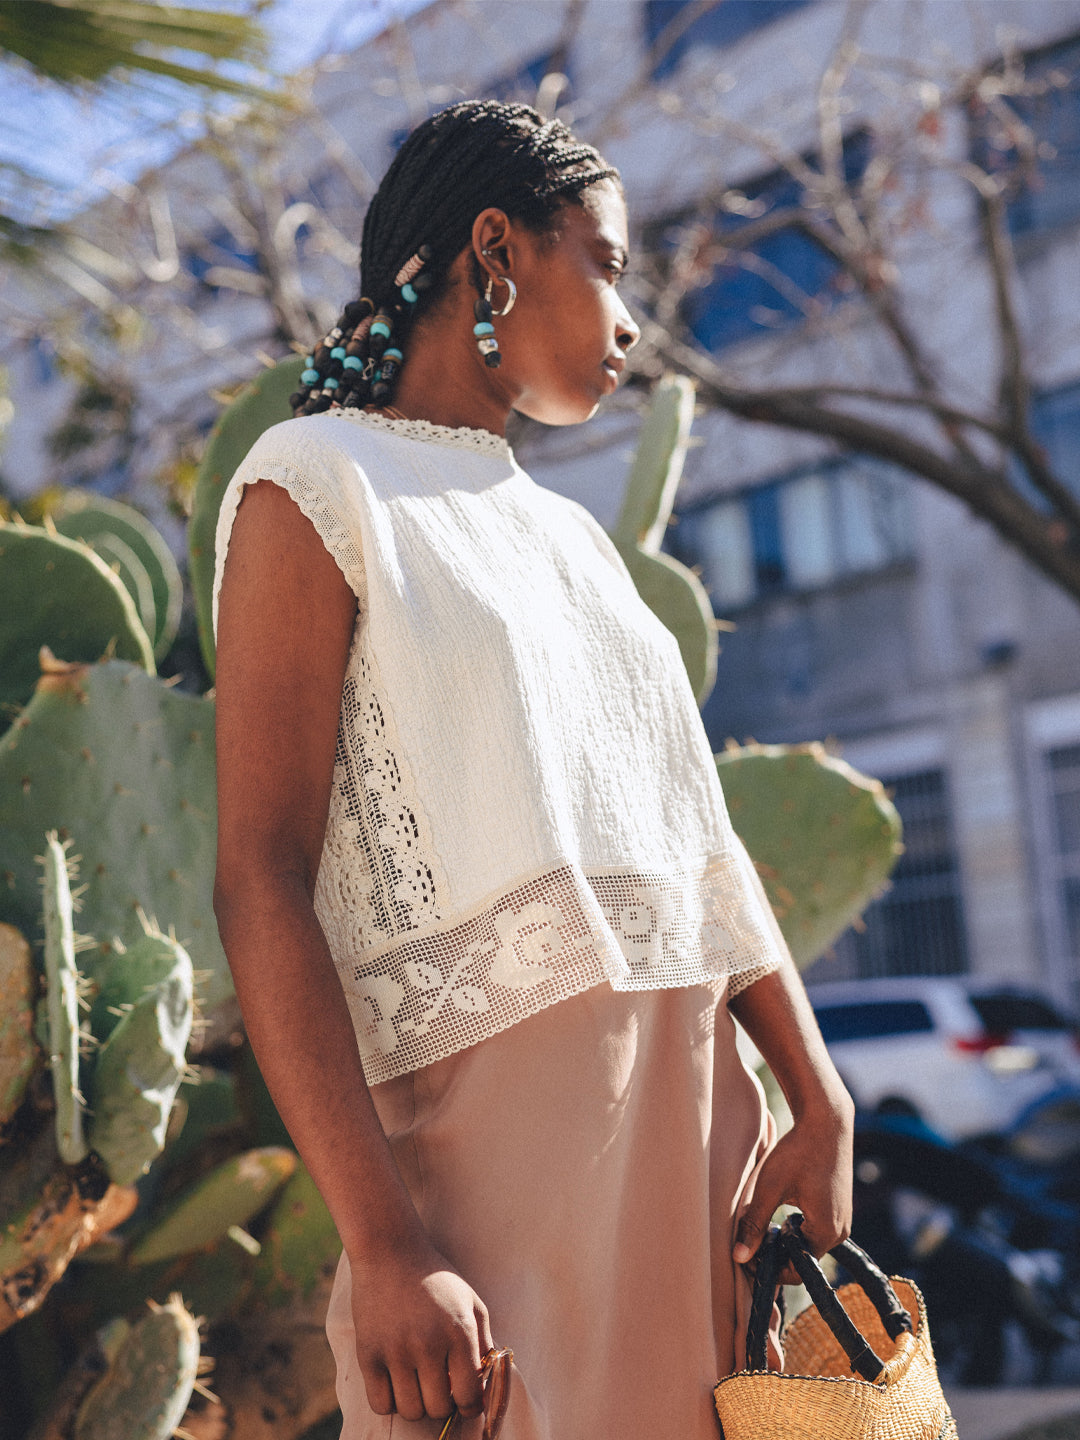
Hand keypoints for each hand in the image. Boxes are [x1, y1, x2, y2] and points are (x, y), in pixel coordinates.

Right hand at [349, 1232, 493, 1423]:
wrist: (390, 1251)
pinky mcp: (368, 1354)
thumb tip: (486, 1384)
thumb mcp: (470, 1300)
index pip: (470, 1395)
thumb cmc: (435, 1278)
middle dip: (444, 1403)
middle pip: (439, 1409)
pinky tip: (396, 1383)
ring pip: (411, 1411)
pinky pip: (380, 1405)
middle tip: (440, 1387)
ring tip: (418, 1383)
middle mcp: (428, 1345)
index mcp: (459, 1332)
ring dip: (418, 1404)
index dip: (471, 1406)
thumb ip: (484, 1342)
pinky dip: (390, 1402)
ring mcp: (396, 1351)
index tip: (466, 1401)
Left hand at [732, 1093, 853, 1285]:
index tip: (748, 1257)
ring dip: (785, 1239)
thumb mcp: (770, 1188)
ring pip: (809, 1243)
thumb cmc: (798, 1151)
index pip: (797, 1270)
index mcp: (826, 1232)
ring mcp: (843, 1219)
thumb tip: (739, 1257)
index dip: (771, 1267)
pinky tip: (778, 1211)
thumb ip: (754, 1224)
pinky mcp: (839, 1207)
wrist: (826, 1121)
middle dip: (776, 1253)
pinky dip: (797, 1227)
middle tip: (749, 1239)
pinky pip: (816, 1229)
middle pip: (804, 1258)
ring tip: (761, 1223)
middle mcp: (840, 1231)